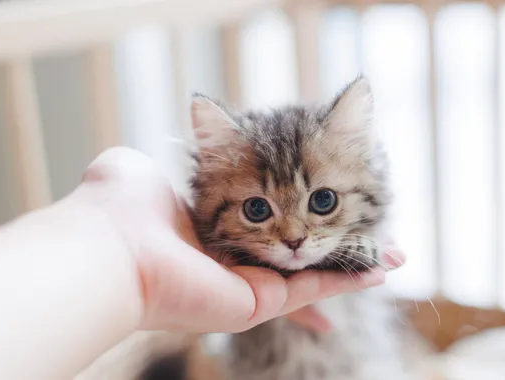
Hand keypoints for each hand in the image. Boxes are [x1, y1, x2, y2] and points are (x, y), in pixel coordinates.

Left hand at [74, 147, 387, 332]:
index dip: (301, 211)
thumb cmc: (122, 203)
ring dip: (354, 263)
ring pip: (313, 274)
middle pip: (298, 253)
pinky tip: (379, 268)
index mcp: (212, 226)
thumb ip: (179, 147)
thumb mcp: (149, 165)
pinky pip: (311, 288)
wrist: (111, 246)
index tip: (325, 201)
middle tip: (376, 236)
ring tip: (394, 254)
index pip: (269, 220)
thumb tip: (198, 118)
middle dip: (339, 245)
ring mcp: (247, 284)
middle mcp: (234, 259)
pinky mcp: (257, 301)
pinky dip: (347, 278)